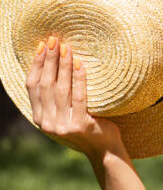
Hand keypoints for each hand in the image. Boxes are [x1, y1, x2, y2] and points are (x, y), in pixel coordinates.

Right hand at [26, 36, 123, 157]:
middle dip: (49, 60)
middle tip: (54, 40)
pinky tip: (81, 64)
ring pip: (61, 89)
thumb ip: (56, 97)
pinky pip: (79, 97)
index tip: (42, 46)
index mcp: (40, 117)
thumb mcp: (65, 112)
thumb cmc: (87, 124)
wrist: (104, 149)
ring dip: (63, 66)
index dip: (37, 65)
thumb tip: (53, 63)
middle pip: (46, 85)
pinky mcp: (80, 125)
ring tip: (67, 48)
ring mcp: (63, 125)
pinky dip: (80, 79)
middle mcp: (47, 122)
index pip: (32, 86)